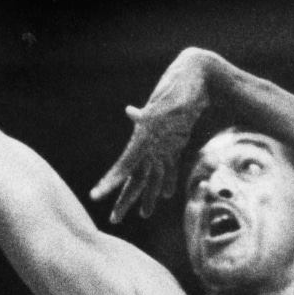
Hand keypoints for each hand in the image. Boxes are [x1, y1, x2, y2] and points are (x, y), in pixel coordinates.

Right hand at [89, 49, 212, 222]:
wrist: (197, 73)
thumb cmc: (182, 86)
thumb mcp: (167, 101)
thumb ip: (152, 112)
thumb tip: (131, 112)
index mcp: (144, 137)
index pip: (124, 165)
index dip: (111, 181)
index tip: (96, 196)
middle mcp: (149, 142)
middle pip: (135, 177)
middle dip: (125, 199)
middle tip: (113, 221)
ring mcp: (162, 142)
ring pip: (152, 175)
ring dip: (149, 194)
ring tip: (144, 214)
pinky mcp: (174, 140)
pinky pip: (168, 165)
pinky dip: (167, 179)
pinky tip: (166, 194)